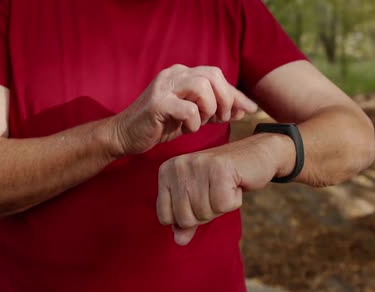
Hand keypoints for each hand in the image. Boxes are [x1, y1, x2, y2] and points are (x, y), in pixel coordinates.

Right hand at [112, 64, 257, 155]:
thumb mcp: (193, 116)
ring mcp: (164, 87)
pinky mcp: (157, 104)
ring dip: (209, 108)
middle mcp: (174, 74)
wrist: (125, 135)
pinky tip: (187, 129)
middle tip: (222, 119)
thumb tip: (244, 108)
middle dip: (225, 99)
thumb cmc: (160, 125)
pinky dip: (194, 122)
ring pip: (202, 87)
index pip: (217, 76)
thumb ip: (215, 110)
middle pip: (213, 75)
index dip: (236, 93)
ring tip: (202, 122)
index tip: (249, 109)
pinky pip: (188, 109)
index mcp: (183, 74)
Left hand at [156, 133, 291, 245]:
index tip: (202, 198)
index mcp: (166, 172)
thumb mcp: (200, 200)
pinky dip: (234, 201)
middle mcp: (178, 166)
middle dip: (206, 213)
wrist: (256, 156)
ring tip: (226, 186)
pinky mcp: (220, 168)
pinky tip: (236, 184)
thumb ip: (187, 221)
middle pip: (185, 218)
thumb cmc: (224, 180)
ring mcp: (198, 165)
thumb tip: (179, 241)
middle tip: (216, 192)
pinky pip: (223, 205)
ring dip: (221, 206)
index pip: (166, 217)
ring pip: (204, 212)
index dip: (188, 218)